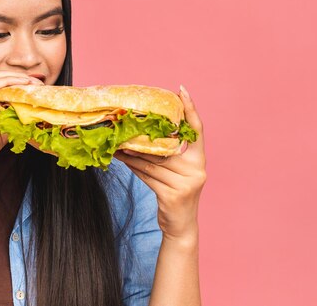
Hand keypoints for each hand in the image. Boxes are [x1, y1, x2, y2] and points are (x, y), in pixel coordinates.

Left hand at [115, 85, 205, 242]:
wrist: (181, 226)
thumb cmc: (175, 193)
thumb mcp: (175, 173)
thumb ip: (165, 156)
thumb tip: (139, 135)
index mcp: (199, 159)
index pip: (197, 129)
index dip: (190, 108)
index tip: (181, 90)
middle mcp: (196, 169)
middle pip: (167, 146)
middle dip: (147, 133)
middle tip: (129, 117)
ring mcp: (186, 183)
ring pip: (153, 161)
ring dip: (132, 151)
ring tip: (117, 141)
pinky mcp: (172, 195)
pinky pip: (147, 175)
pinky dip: (132, 166)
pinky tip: (121, 158)